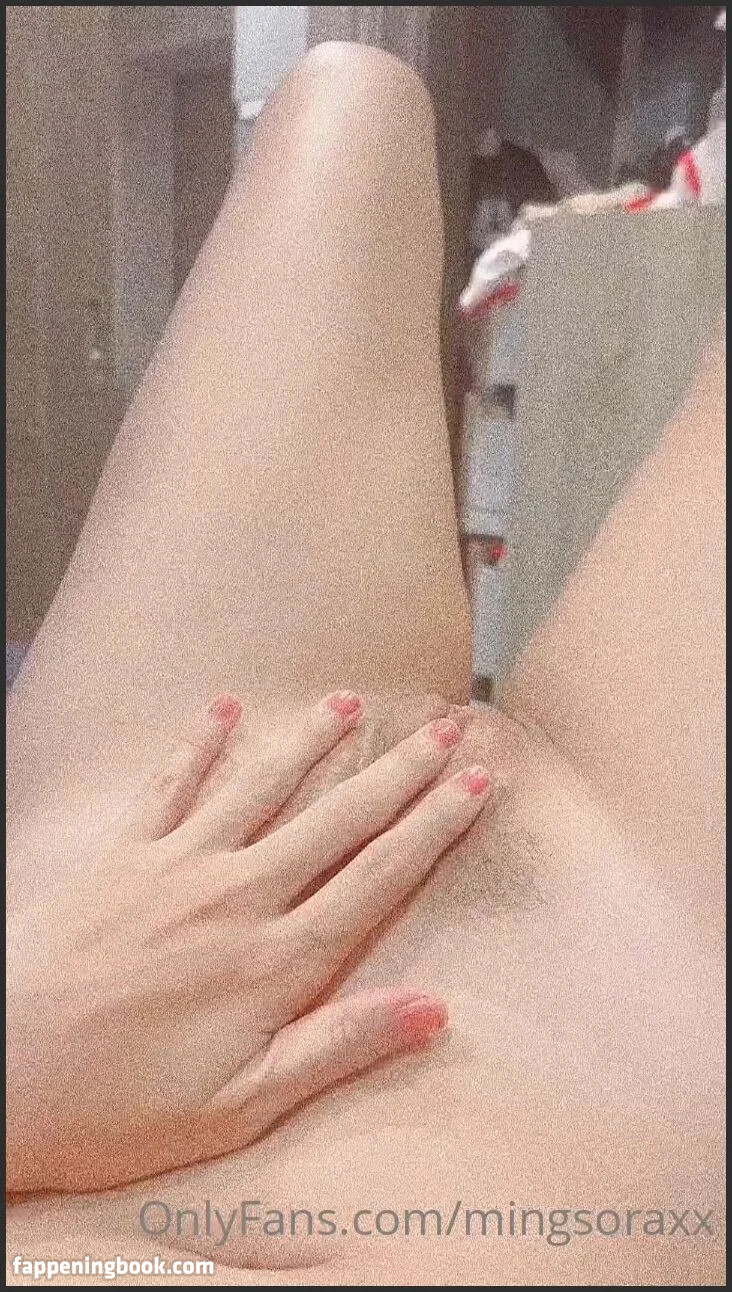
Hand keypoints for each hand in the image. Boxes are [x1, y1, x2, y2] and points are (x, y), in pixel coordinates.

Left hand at [6, 691, 491, 1192]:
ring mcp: (174, 868)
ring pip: (260, 788)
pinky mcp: (119, 858)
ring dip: (310, 741)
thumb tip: (435, 1009)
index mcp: (274, 962)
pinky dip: (199, 745)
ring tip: (351, 700)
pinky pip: (168, 786)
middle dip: (397, 772)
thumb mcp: (240, 1106)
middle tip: (446, 726)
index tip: (477, 783)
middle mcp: (234, 898)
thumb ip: (338, 1048)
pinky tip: (224, 709)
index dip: (434, 828)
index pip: (377, 879)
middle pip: (335, 821)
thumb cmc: (119, 1110)